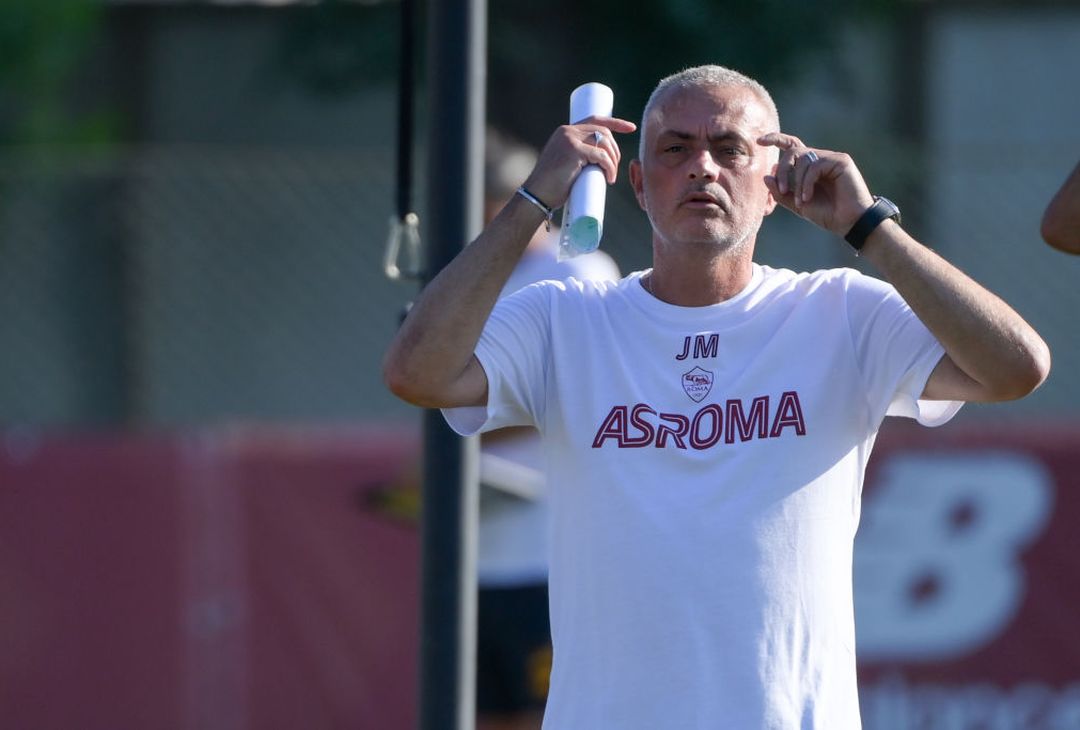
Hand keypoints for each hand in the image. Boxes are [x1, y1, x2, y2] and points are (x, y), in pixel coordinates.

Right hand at [522, 116, 637, 209]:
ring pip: (604, 142)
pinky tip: (610, 178)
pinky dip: (610, 167)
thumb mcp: (565, 165)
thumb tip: (599, 165)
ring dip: (613, 160)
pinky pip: (601, 155)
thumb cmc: (551, 187)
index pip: (595, 120)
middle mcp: (567, 131)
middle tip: (615, 167)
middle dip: (615, 149)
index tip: (631, 128)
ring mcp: (570, 139)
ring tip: (611, 176)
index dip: (615, 122)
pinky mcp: (574, 151)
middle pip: (603, 131)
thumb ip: (579, 159)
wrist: (536, 196)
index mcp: (565, 132)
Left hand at [758, 132, 875, 236]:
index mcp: (809, 167)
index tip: (759, 141)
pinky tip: (807, 197)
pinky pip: (815, 166)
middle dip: (783, 170)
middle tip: (781, 190)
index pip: (792, 146)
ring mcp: (831, 158)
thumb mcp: (797, 204)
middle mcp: (820, 159)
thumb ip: (781, 193)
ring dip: (797, 182)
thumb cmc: (826, 214)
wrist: (848, 222)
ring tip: (800, 201)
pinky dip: (807, 183)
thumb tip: (766, 176)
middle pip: (793, 151)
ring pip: (803, 159)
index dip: (776, 139)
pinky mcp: (841, 161)